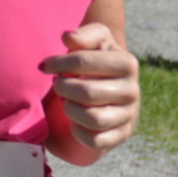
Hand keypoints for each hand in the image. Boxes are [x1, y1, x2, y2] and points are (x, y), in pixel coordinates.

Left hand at [41, 24, 139, 155]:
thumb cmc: (97, 61)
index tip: (44, 66)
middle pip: (87, 92)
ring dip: (71, 110)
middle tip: (57, 85)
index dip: (59, 63)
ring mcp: (128, 115)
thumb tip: (68, 38)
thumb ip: (83, 35)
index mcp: (127, 63)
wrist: (109, 88)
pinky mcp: (121, 136)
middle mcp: (132, 90)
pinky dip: (78, 132)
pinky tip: (73, 121)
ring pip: (93, 119)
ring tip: (65, 102)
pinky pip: (95, 141)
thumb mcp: (95, 42)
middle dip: (64, 88)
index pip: (84, 62)